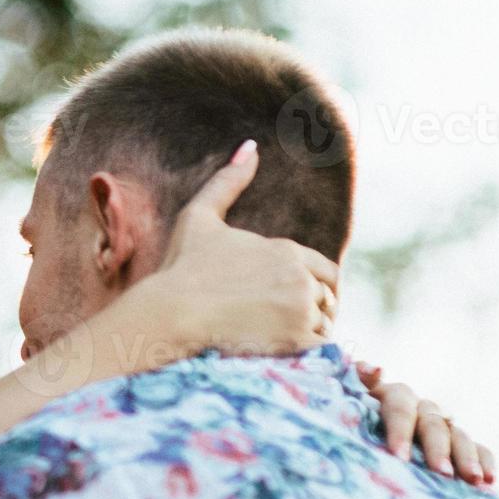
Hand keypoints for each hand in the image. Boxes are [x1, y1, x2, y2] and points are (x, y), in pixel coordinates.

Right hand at [147, 139, 339, 354]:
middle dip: (312, 309)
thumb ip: (227, 182)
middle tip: (280, 322)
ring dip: (307, 331)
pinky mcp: (296, 340)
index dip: (312, 285)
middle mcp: (301, 277)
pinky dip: (306, 351)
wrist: (169, 313)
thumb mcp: (199, 217)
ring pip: (325, 324)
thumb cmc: (180, 268)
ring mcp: (301, 309)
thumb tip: (250, 146)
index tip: (286, 299)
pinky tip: (278, 350)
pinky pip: (319, 348)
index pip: (326, 271)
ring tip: (275, 337)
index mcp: (286, 249)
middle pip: (328, 298)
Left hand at [356, 362, 495, 485]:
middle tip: (441, 474)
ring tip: (473, 480)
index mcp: (393, 395)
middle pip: (433, 424)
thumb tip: (374, 367)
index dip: (400, 431)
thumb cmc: (349, 417)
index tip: (399, 457)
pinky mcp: (458, 442)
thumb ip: (356, 382)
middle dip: (438, 449)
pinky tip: (490, 481)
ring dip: (467, 457)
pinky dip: (485, 461)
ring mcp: (442, 423)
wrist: (363, 426)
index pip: (400, 408)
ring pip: (458, 435)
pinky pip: (478, 447)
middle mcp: (421, 407)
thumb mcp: (345, 399)